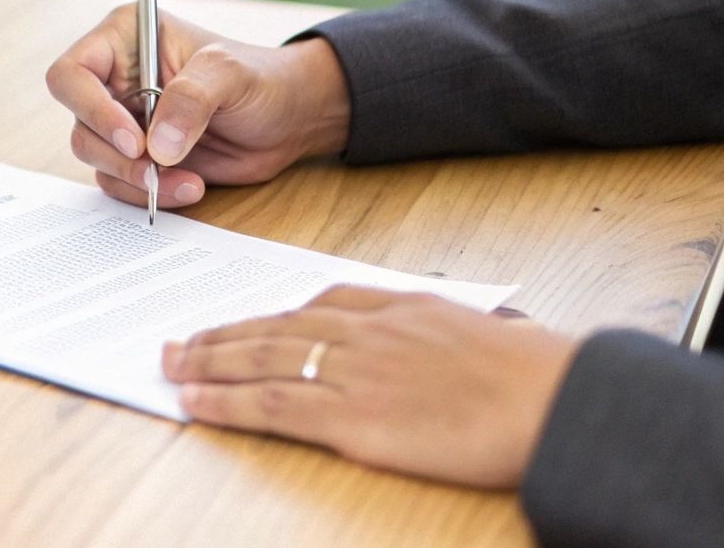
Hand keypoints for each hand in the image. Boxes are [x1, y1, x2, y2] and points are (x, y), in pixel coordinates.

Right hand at [44, 6, 350, 207]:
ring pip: (96, 158)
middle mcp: (114, 79)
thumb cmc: (261, 79)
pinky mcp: (138, 156)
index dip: (92, 109)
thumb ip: (192, 98)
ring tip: (187, 181)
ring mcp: (124, 120)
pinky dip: (149, 194)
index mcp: (124, 39)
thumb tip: (156, 146)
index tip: (134, 140)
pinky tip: (191, 186)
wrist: (288, 119)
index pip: (73, 73)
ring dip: (136, 179)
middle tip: (155, 169)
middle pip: (80, 123)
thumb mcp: (231, 74)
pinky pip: (120, 182)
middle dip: (117, 155)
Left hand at [163, 286, 577, 487]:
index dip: (266, 318)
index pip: (315, 306)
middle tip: (177, 344)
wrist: (551, 399)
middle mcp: (366, 331)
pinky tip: (197, 403)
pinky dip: (227, 403)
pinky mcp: (352, 417)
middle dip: (220, 337)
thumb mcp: (475, 330)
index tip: (237, 324)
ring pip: (262, 360)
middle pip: (274, 328)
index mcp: (397, 306)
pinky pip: (273, 406)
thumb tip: (411, 341)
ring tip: (172, 368)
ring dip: (208, 364)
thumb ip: (429, 329)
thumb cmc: (530, 374)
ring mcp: (355, 372)